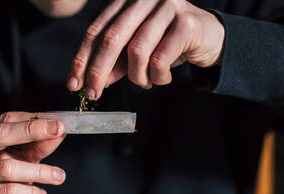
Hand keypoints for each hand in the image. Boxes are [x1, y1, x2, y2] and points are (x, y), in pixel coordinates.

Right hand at [0, 112, 65, 193]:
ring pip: (6, 168)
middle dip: (31, 131)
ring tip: (59, 176)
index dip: (32, 120)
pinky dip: (29, 192)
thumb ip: (38, 144)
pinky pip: (6, 191)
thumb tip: (59, 131)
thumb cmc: (4, 179)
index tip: (58, 122)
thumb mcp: (23, 157)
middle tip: (58, 132)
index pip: (4, 120)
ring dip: (38, 171)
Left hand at [67, 0, 224, 97]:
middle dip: (99, 71)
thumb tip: (89, 82)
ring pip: (137, 51)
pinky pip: (160, 59)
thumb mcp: (135, 53)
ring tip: (145, 83)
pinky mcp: (186, 22)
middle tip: (92, 94)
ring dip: (137, 77)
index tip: (73, 83)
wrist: (210, 38)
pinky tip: (163, 78)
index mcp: (125, 1)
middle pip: (111, 38)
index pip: (96, 31)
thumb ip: (113, 63)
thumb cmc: (167, 43)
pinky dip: (158, 77)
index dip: (82, 59)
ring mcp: (166, 6)